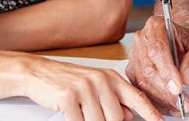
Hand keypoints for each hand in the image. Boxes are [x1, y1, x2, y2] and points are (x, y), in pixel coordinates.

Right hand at [22, 57, 162, 120]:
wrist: (37, 73)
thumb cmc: (67, 80)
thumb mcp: (96, 85)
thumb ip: (115, 100)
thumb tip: (130, 116)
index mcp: (111, 77)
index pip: (137, 98)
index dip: (151, 113)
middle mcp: (101, 81)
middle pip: (117, 118)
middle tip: (92, 113)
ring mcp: (86, 88)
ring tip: (80, 110)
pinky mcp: (69, 97)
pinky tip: (71, 112)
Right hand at [126, 16, 188, 115]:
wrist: (180, 39)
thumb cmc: (188, 39)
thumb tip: (187, 77)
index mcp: (156, 26)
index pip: (158, 50)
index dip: (167, 71)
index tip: (179, 86)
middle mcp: (142, 40)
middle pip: (149, 68)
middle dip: (166, 89)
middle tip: (182, 101)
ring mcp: (135, 55)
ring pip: (143, 81)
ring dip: (161, 98)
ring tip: (178, 106)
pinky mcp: (133, 70)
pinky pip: (140, 88)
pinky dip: (155, 101)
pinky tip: (168, 106)